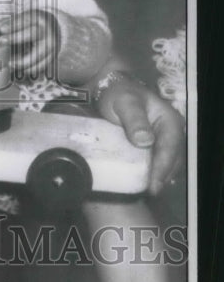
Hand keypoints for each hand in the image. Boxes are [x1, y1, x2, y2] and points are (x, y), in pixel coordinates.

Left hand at [0, 10, 59, 74]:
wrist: (53, 29)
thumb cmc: (30, 24)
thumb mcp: (18, 21)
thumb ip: (1, 25)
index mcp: (37, 18)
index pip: (24, 20)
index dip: (12, 25)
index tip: (0, 30)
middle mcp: (46, 30)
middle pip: (33, 33)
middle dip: (16, 37)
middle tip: (0, 41)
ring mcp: (51, 44)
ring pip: (39, 52)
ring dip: (24, 60)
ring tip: (10, 64)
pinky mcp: (52, 56)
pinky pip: (43, 65)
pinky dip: (31, 69)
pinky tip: (20, 71)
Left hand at [96, 75, 184, 195]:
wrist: (109, 89)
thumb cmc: (117, 93)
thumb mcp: (125, 103)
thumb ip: (135, 119)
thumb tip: (145, 141)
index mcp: (169, 120)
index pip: (170, 148)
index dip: (163, 168)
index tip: (154, 185)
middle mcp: (170, 131)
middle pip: (171, 159)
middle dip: (162, 176)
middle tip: (150, 192)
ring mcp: (162, 139)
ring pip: (166, 162)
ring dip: (159, 176)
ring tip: (146, 190)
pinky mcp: (153, 144)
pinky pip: (156, 161)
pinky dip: (152, 172)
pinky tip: (143, 181)